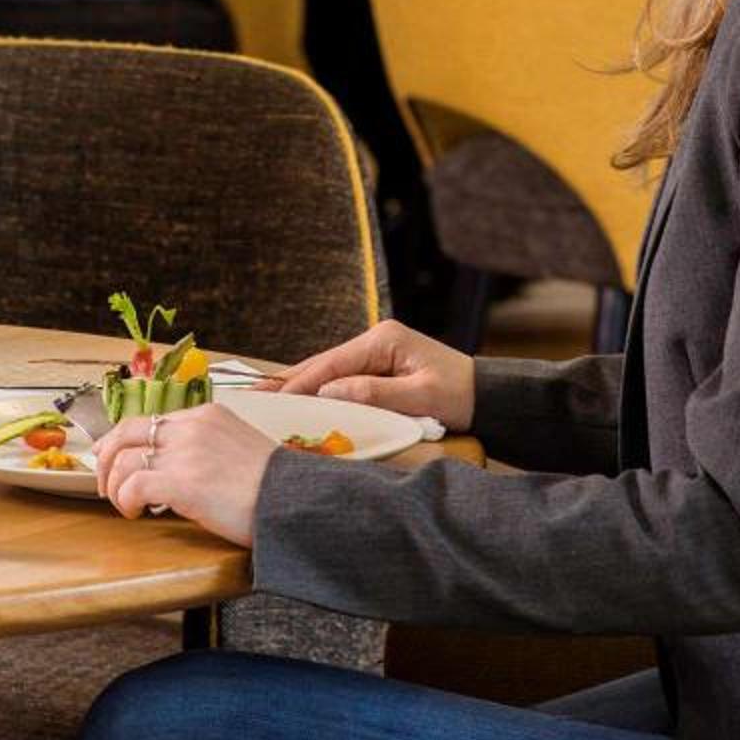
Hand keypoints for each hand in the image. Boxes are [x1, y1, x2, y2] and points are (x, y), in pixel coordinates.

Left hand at [91, 404, 275, 545]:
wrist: (294, 502)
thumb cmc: (272, 486)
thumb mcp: (238, 447)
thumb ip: (205, 446)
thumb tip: (175, 467)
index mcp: (206, 415)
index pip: (149, 420)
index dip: (122, 441)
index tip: (113, 460)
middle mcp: (192, 427)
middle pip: (125, 432)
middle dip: (105, 460)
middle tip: (106, 485)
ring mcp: (185, 453)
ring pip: (123, 460)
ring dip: (116, 487)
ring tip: (127, 507)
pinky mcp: (182, 483)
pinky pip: (132, 485)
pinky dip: (126, 500)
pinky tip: (137, 513)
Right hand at [265, 319, 473, 430]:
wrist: (487, 395)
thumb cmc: (459, 395)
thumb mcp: (419, 397)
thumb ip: (374, 393)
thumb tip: (330, 391)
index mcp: (384, 340)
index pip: (333, 363)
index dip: (301, 382)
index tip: (273, 399)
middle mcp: (376, 339)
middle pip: (324, 362)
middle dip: (289, 380)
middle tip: (251, 395)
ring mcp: (376, 350)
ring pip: (328, 368)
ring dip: (298, 383)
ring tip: (263, 395)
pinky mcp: (379, 365)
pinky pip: (341, 376)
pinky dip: (317, 386)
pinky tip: (296, 396)